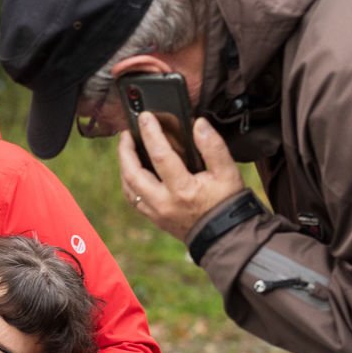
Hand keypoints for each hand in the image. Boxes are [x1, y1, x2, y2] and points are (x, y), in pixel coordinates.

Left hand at [118, 114, 246, 242]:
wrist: (224, 235)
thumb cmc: (226, 202)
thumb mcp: (228, 172)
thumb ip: (213, 146)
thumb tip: (198, 124)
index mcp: (183, 189)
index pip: (160, 156)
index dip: (151, 133)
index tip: (145, 117)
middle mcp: (164, 203)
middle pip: (133, 174)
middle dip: (125, 151)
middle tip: (126, 133)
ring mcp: (156, 213)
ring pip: (129, 188)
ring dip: (124, 166)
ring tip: (126, 149)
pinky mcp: (154, 218)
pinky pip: (133, 199)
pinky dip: (129, 182)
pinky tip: (131, 170)